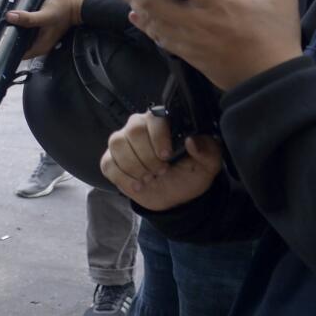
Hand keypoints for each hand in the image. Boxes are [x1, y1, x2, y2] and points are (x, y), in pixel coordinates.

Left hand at [5, 0, 86, 61]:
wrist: (78, 1)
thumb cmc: (65, 9)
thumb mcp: (46, 15)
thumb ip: (29, 18)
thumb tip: (10, 17)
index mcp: (40, 47)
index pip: (18, 55)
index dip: (6, 50)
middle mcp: (39, 44)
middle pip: (18, 46)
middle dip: (7, 39)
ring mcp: (40, 36)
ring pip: (22, 37)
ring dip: (13, 31)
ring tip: (0, 23)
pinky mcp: (40, 27)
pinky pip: (25, 28)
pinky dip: (19, 24)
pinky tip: (13, 17)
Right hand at [100, 111, 223, 209]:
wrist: (175, 197)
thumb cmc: (190, 174)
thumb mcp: (208, 165)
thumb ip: (207, 151)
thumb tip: (192, 142)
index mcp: (163, 123)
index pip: (154, 118)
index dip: (158, 137)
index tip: (167, 156)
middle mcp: (139, 127)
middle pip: (132, 131)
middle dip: (147, 156)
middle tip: (160, 171)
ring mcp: (122, 143)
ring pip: (117, 144)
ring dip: (134, 166)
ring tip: (149, 178)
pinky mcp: (111, 160)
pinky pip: (107, 163)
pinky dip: (123, 177)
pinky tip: (137, 186)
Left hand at [114, 0, 301, 90]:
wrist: (271, 82)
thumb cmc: (277, 38)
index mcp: (219, 1)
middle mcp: (198, 20)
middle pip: (153, 0)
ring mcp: (189, 39)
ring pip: (151, 19)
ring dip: (132, 2)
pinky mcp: (188, 55)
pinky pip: (158, 38)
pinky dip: (144, 25)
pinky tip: (135, 16)